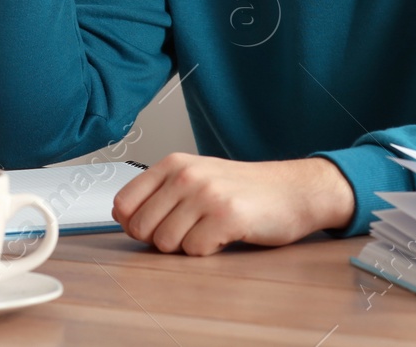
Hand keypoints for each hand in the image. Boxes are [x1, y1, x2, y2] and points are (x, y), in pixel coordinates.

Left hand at [111, 153, 355, 255]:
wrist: (293, 190)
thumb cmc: (243, 189)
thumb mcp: (196, 179)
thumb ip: (159, 194)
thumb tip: (122, 218)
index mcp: (173, 163)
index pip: (123, 204)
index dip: (135, 225)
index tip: (155, 226)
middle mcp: (186, 175)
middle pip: (142, 229)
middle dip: (162, 239)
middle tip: (190, 230)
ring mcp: (206, 194)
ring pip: (166, 243)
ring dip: (187, 246)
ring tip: (209, 229)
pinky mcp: (227, 216)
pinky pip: (195, 251)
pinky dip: (208, 251)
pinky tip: (225, 235)